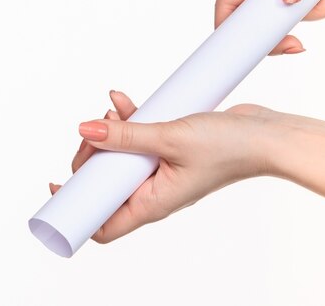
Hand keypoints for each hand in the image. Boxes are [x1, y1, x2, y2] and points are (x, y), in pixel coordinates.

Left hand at [49, 91, 278, 243]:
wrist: (265, 134)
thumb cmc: (228, 147)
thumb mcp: (170, 137)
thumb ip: (127, 133)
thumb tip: (86, 130)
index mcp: (153, 203)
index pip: (104, 224)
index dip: (76, 210)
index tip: (59, 187)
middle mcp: (156, 191)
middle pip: (107, 185)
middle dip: (92, 157)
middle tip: (93, 132)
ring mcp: (165, 169)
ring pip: (123, 157)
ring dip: (111, 133)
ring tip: (111, 109)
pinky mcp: (174, 148)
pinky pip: (143, 138)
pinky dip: (131, 120)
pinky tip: (123, 100)